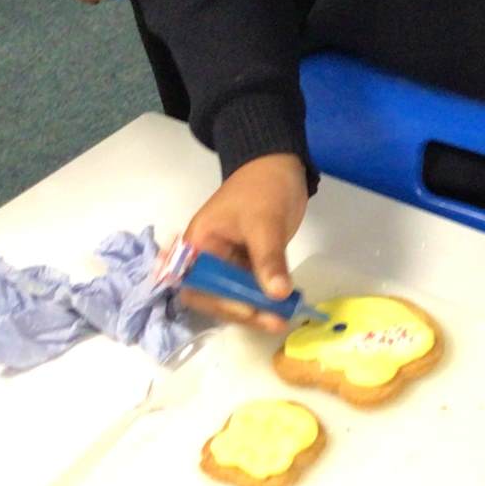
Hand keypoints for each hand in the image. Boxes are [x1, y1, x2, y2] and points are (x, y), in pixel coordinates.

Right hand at [177, 153, 309, 331]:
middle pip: (216, 296)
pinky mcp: (248, 262)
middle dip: (243, 311)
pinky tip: (287, 304)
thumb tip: (277, 294)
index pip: (197, 285)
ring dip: (259, 308)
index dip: (219, 302)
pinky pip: (253, 286)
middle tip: (275, 321)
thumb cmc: (263, 187)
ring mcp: (228, 261)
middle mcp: (207, 258)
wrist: (280, 164)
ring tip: (285, 317)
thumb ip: (268, 258)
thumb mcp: (264, 222)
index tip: (248, 310)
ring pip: (237, 295)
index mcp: (197, 245)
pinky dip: (267, 296)